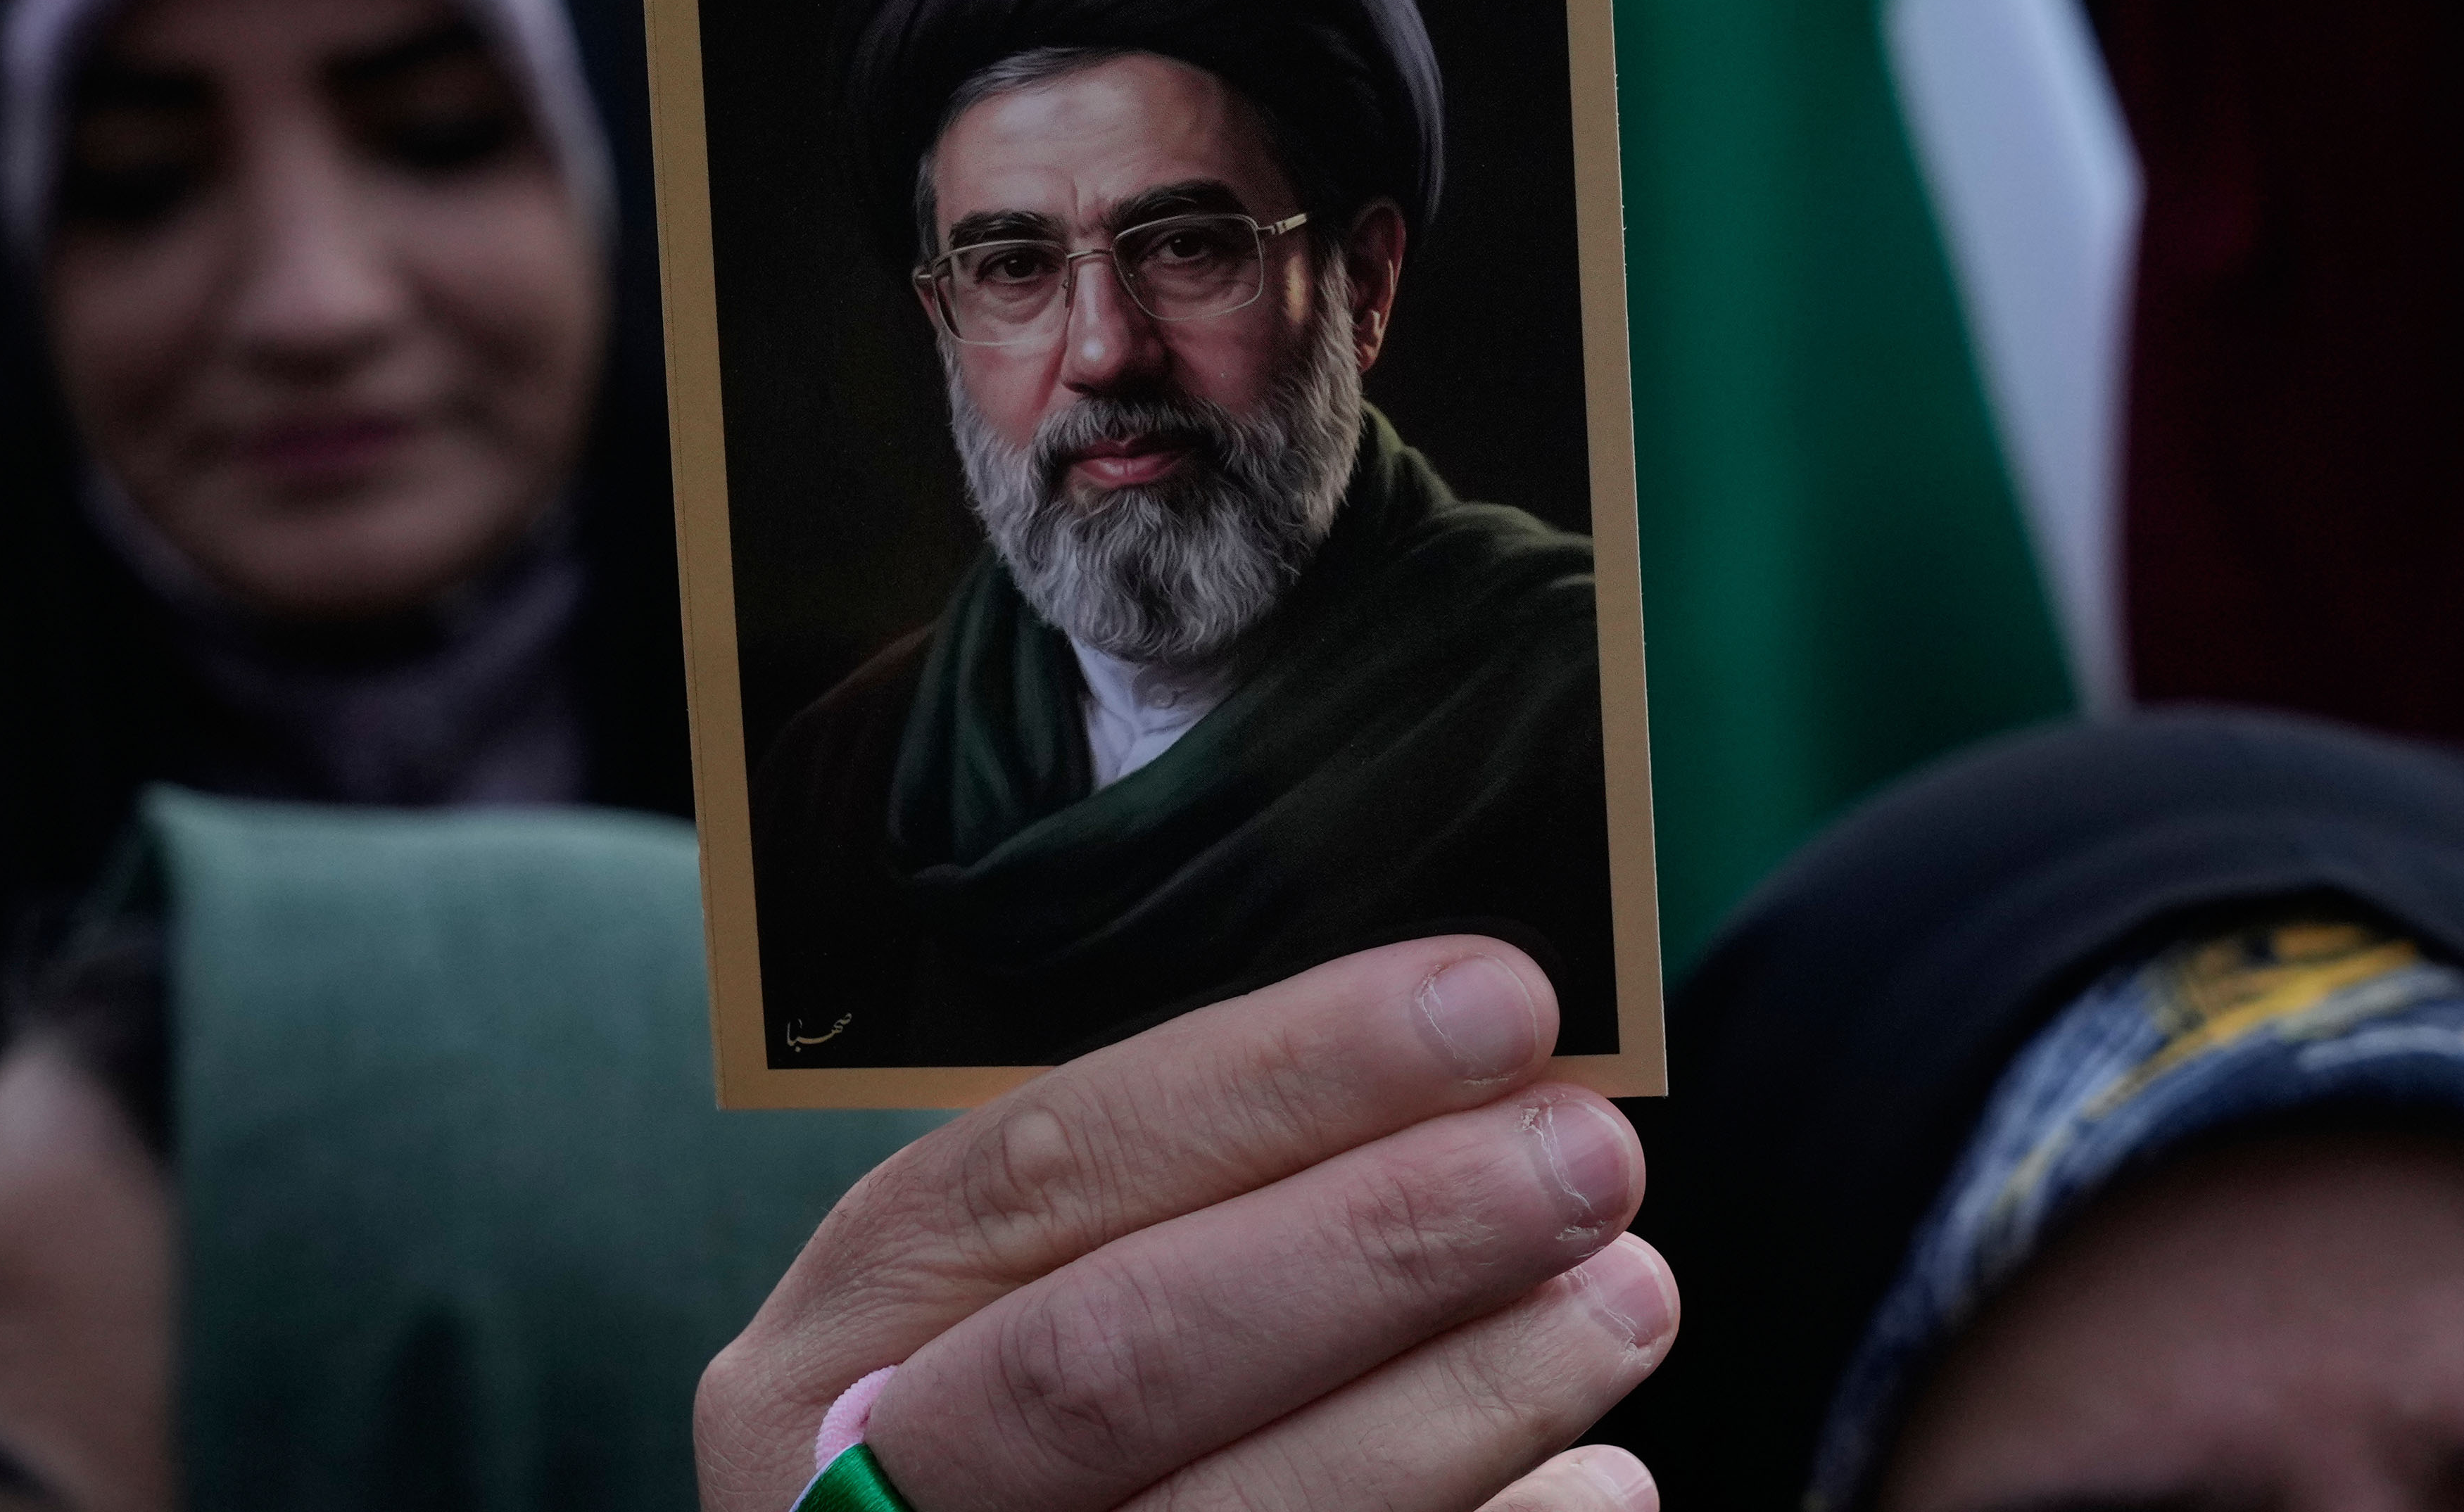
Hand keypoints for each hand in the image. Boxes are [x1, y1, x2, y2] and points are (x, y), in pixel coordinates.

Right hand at [697, 936, 1675, 1511]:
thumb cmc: (1016, 1435)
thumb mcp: (1016, 1304)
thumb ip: (1184, 1203)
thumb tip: (1466, 1078)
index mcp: (835, 1343)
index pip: (1051, 1167)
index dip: (1281, 1078)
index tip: (1498, 1002)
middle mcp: (860, 1505)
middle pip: (1121, 1358)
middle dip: (1379, 1238)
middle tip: (1587, 1153)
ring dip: (1462, 1400)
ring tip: (1628, 1295)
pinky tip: (1598, 1482)